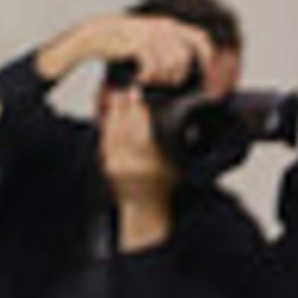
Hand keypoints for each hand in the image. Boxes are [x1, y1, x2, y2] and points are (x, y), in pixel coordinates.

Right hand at [45, 12, 208, 88]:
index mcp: (170, 24)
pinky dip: (148, 77)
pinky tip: (139, 79)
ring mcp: (152, 35)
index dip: (207, 56)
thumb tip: (184, 63)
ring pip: (170, 65)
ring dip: (161, 78)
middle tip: (165, 83)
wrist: (95, 34)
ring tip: (149, 80)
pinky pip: (153, 67)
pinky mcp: (139, 44)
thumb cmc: (121, 40)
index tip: (207, 72)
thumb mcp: (147, 36)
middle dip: (177, 75)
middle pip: (184, 58)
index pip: (200, 38)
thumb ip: (166, 43)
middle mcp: (165, 27)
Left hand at [97, 81, 177, 222]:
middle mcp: (133, 166)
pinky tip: (110, 113)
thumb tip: (192, 125)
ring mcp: (117, 167)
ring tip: (118, 95)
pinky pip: (105, 142)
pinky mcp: (107, 166)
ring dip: (114, 112)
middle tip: (127, 90)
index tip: (140, 97)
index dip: (140, 114)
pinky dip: (107, 126)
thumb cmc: (168, 185)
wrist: (147, 208)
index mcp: (152, 165)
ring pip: (113, 133)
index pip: (143, 133)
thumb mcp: (180, 166)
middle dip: (126, 108)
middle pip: (126, 129)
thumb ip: (182, 148)